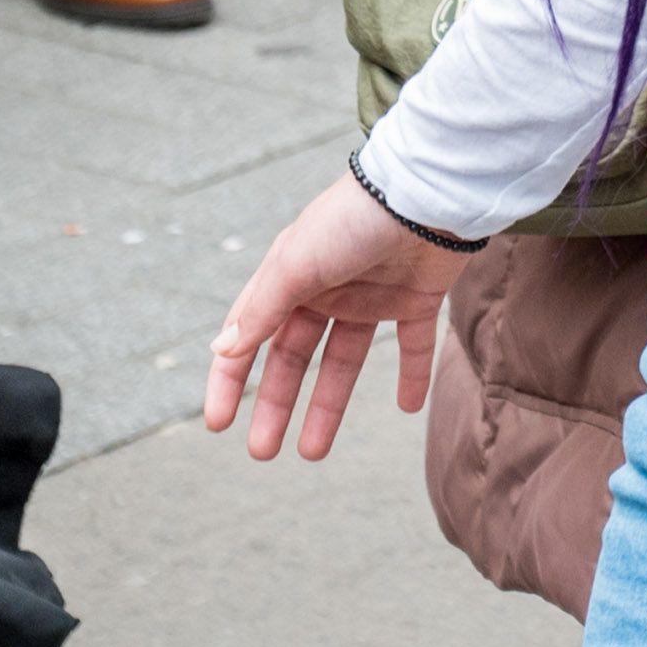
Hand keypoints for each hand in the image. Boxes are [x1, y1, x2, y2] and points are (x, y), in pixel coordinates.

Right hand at [207, 167, 466, 460]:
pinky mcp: (417, 298)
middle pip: (295, 357)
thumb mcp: (296, 263)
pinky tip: (405, 407)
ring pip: (345, 360)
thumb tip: (222, 351)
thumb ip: (262, 309)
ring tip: (312, 453)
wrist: (428, 193)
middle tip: (263, 452)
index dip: (230, 378)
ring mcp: (372, 294)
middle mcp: (328, 288)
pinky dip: (411, 376)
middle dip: (276, 404)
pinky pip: (411, 345)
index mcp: (291, 277)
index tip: (218, 424)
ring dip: (329, 405)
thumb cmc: (353, 220)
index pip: (251, 336)